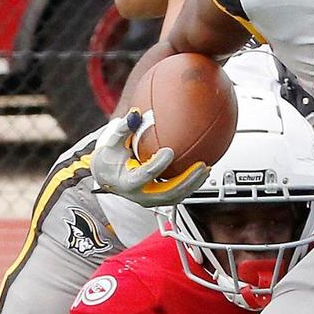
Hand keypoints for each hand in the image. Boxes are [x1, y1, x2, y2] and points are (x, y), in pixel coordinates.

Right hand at [89, 111, 209, 206]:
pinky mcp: (159, 199)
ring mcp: (151, 200)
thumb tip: (136, 113)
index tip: (170, 151)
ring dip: (193, 184)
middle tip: (201, 166)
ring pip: (176, 197)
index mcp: (127, 182)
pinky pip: (177, 194)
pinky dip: (191, 185)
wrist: (106, 176)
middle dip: (187, 180)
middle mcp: (140, 195)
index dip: (158, 164)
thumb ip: (124, 128)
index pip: (145, 174)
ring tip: (206, 169)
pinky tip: (202, 172)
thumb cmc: (109, 158)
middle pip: (168, 192)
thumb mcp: (112, 142)